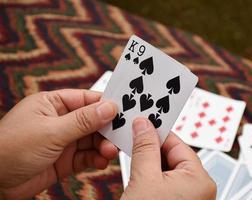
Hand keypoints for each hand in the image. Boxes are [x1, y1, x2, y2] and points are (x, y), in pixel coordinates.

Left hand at [0, 89, 117, 198]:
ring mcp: (64, 141)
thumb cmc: (8, 149)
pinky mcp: (66, 160)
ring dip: (103, 145)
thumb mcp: (50, 131)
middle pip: (92, 120)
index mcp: (52, 104)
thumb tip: (108, 108)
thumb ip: (82, 121)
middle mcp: (60, 121)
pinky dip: (96, 158)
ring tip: (109, 151)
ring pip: (92, 140)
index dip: (104, 104)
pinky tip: (101, 160)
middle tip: (120, 134)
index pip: (86, 99)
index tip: (122, 109)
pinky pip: (87, 156)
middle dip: (106, 128)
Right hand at [122, 118, 215, 199]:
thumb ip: (145, 148)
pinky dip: (151, 177)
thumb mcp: (144, 179)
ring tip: (132, 159)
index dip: (156, 132)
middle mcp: (199, 188)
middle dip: (150, 149)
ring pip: (166, 170)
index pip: (177, 144)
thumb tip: (144, 125)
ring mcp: (189, 197)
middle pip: (172, 156)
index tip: (142, 123)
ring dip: (149, 164)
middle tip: (132, 139)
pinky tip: (138, 176)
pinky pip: (165, 183)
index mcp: (200, 179)